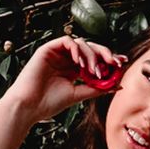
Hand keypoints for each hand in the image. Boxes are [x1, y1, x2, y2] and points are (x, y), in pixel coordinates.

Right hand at [9, 37, 129, 126]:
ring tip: (93, 70)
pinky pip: (67, 41)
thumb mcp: (78, 94)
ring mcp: (57, 53)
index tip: (121, 63)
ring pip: (81, 43)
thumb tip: (118, 85)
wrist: (28, 107)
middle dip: (104, 53)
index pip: (94, 59)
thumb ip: (96, 88)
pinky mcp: (47, 49)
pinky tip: (80, 62)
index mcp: (72, 69)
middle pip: (90, 49)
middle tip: (115, 62)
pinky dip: (77, 49)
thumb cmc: (49, 103)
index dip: (108, 59)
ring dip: (91, 55)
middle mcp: (66, 59)